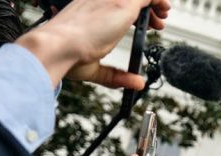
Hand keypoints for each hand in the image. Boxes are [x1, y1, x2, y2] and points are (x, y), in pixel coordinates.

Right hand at [17, 0, 169, 88]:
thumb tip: (136, 83)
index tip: (144, 23)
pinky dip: (159, 1)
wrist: (57, 47)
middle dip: (146, 6)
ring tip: (163, 16)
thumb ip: (117, 75)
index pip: (115, 2)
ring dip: (155, 3)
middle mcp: (98, 0)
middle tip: (158, 22)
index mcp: (88, 8)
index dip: (133, 9)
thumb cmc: (66, 56)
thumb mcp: (96, 67)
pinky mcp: (122, 3)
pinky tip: (163, 10)